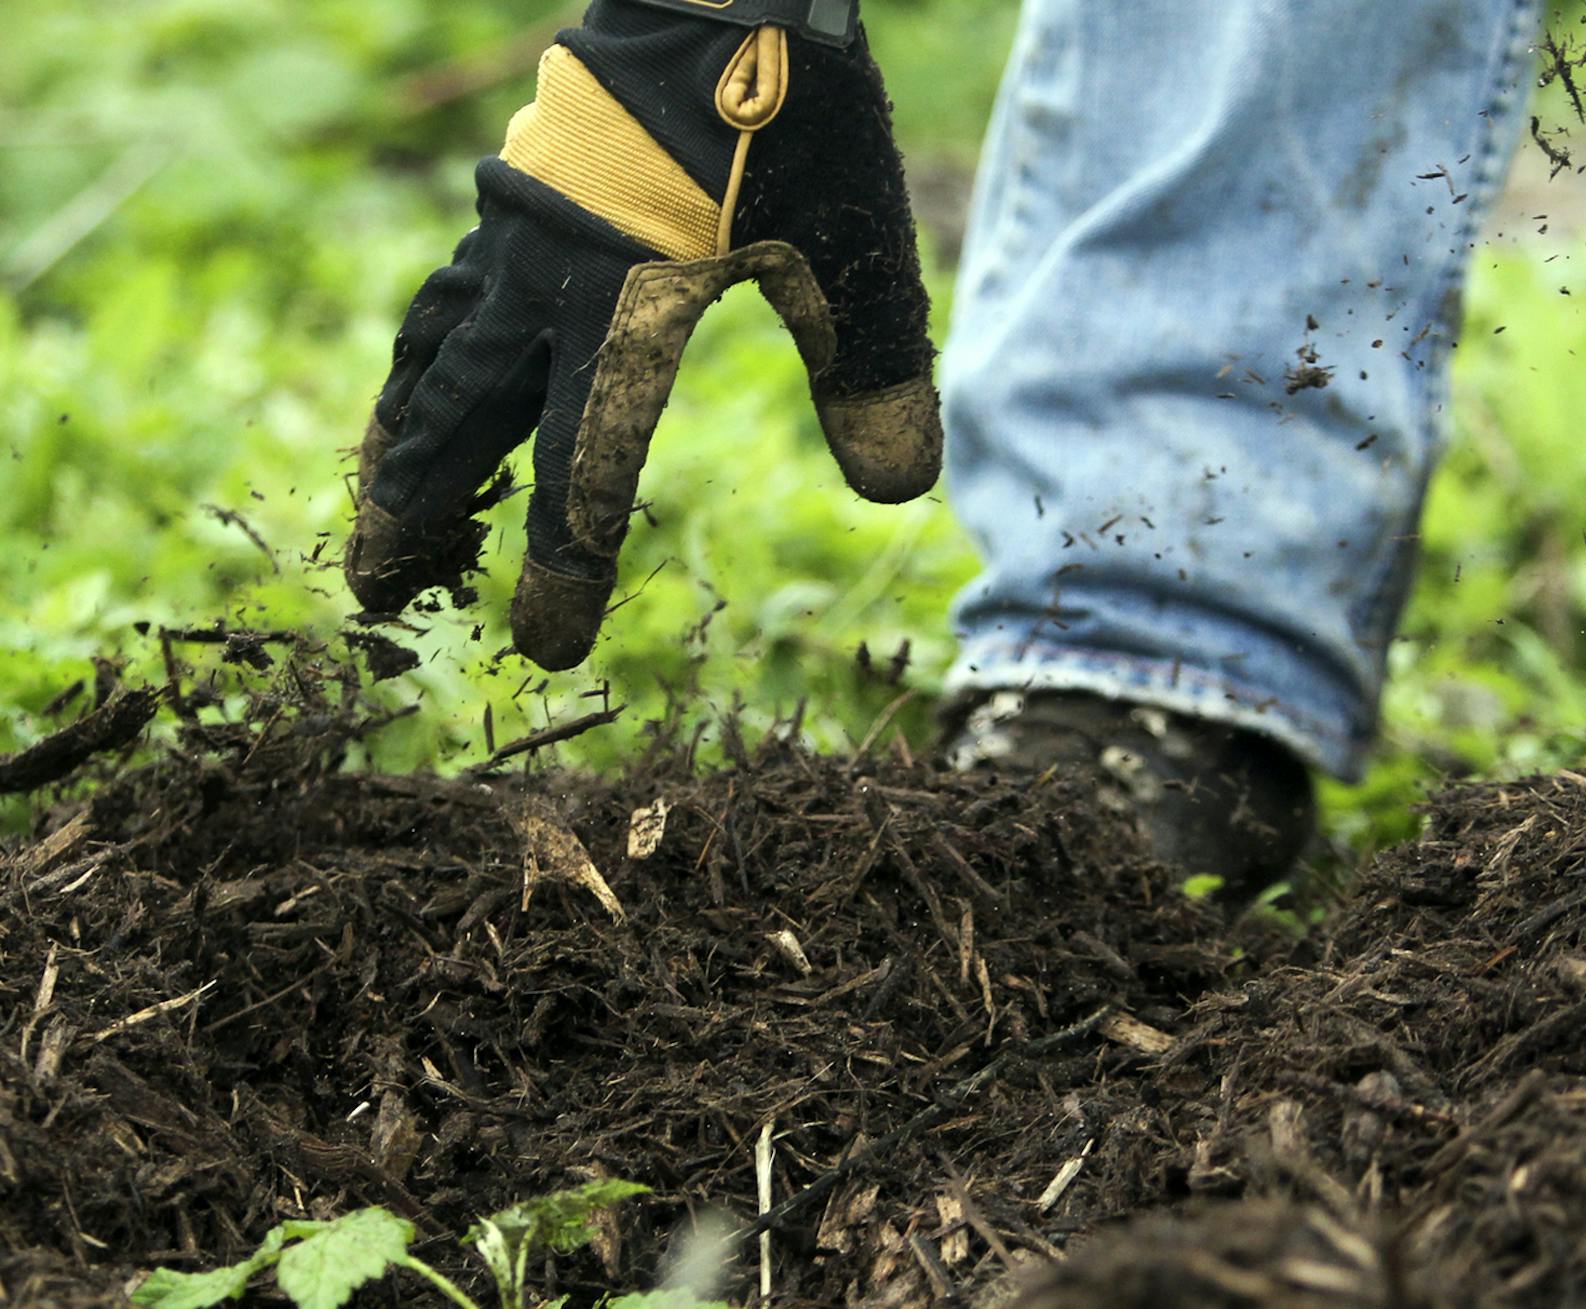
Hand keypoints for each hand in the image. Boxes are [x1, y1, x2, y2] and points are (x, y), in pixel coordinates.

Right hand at [347, 0, 940, 668]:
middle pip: (465, 420)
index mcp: (629, 306)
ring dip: (404, 435)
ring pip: (437, 354)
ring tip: (377, 496)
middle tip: (378, 589)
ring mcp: (520, 232)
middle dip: (420, 509)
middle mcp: (552, 278)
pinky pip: (449, 294)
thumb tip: (900, 491)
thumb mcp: (856, 248)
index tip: (546, 642)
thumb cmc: (798, 116)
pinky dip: (425, 354)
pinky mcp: (517, 195)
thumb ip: (874, 369)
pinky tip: (426, 375)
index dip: (563, 562)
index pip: (584, 465)